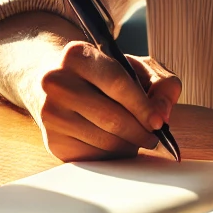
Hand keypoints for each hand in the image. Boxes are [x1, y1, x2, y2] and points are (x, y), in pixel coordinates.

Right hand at [32, 40, 180, 160]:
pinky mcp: (53, 141)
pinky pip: (94, 157)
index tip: (159, 122)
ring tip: (135, 138)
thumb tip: (162, 114)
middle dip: (140, 131)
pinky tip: (116, 144)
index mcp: (75, 55)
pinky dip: (113, 155)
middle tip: (153, 136)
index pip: (116, 83)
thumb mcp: (134, 67)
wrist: (56, 83)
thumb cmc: (101, 75)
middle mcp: (55, 82)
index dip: (143, 106)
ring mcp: (50, 114)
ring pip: (104, 140)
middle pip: (110, 117)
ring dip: (129, 145)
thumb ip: (161, 83)